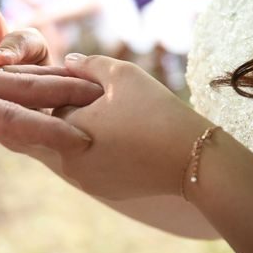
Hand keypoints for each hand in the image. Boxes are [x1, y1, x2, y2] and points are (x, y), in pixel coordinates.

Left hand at [54, 54, 212, 199]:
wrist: (192, 158)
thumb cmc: (155, 111)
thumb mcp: (123, 74)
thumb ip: (89, 64)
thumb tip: (67, 60)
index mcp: (67, 129)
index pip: (60, 104)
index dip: (85, 95)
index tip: (111, 94)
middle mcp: (68, 159)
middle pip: (69, 128)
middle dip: (89, 117)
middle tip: (122, 110)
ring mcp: (85, 180)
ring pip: (83, 148)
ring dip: (97, 137)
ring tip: (129, 127)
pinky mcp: (103, 191)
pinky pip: (98, 167)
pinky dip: (110, 156)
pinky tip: (134, 148)